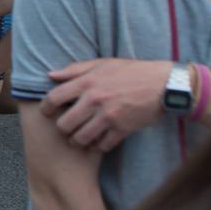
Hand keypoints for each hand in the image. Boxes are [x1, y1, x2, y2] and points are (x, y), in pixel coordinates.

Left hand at [41, 58, 172, 151]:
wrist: (164, 85)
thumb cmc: (131, 72)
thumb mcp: (102, 64)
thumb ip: (74, 70)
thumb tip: (50, 75)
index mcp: (88, 82)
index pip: (54, 98)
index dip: (46, 107)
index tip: (46, 112)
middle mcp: (95, 100)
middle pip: (64, 124)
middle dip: (62, 128)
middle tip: (66, 127)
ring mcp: (109, 116)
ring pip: (80, 138)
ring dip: (77, 140)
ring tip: (79, 136)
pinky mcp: (122, 130)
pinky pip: (101, 146)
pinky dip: (97, 145)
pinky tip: (98, 140)